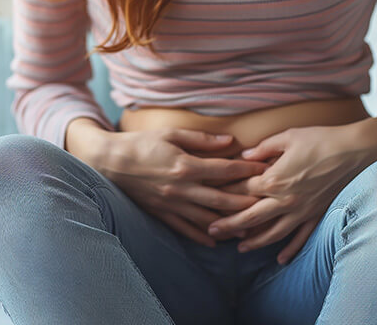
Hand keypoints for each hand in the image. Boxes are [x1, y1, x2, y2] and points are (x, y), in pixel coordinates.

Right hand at [69, 121, 268, 246]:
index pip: (224, 169)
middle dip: (246, 202)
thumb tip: (229, 141)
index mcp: (185, 166)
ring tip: (248, 227)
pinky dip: (201, 236)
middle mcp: (181, 189)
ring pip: (206, 218)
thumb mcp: (170, 134)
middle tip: (267, 204)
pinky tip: (215, 241)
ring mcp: (172, 204)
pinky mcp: (161, 213)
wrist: (109, 162)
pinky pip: (185, 229)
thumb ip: (201, 140)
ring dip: (229, 224)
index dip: (247, 169)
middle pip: (222, 199)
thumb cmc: (140, 144)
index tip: (265, 170)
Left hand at [208, 121, 376, 263]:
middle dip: (228, 226)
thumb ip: (263, 148)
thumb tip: (244, 156)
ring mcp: (301, 211)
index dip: (222, 194)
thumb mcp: (288, 137)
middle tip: (211, 231)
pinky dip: (290, 250)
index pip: (240, 190)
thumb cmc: (322, 139)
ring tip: (239, 248)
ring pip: (272, 233)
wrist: (357, 151)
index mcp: (274, 178)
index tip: (208, 198)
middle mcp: (284, 200)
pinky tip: (279, 259)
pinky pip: (300, 238)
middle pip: (249, 217)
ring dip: (253, 242)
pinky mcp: (317, 215)